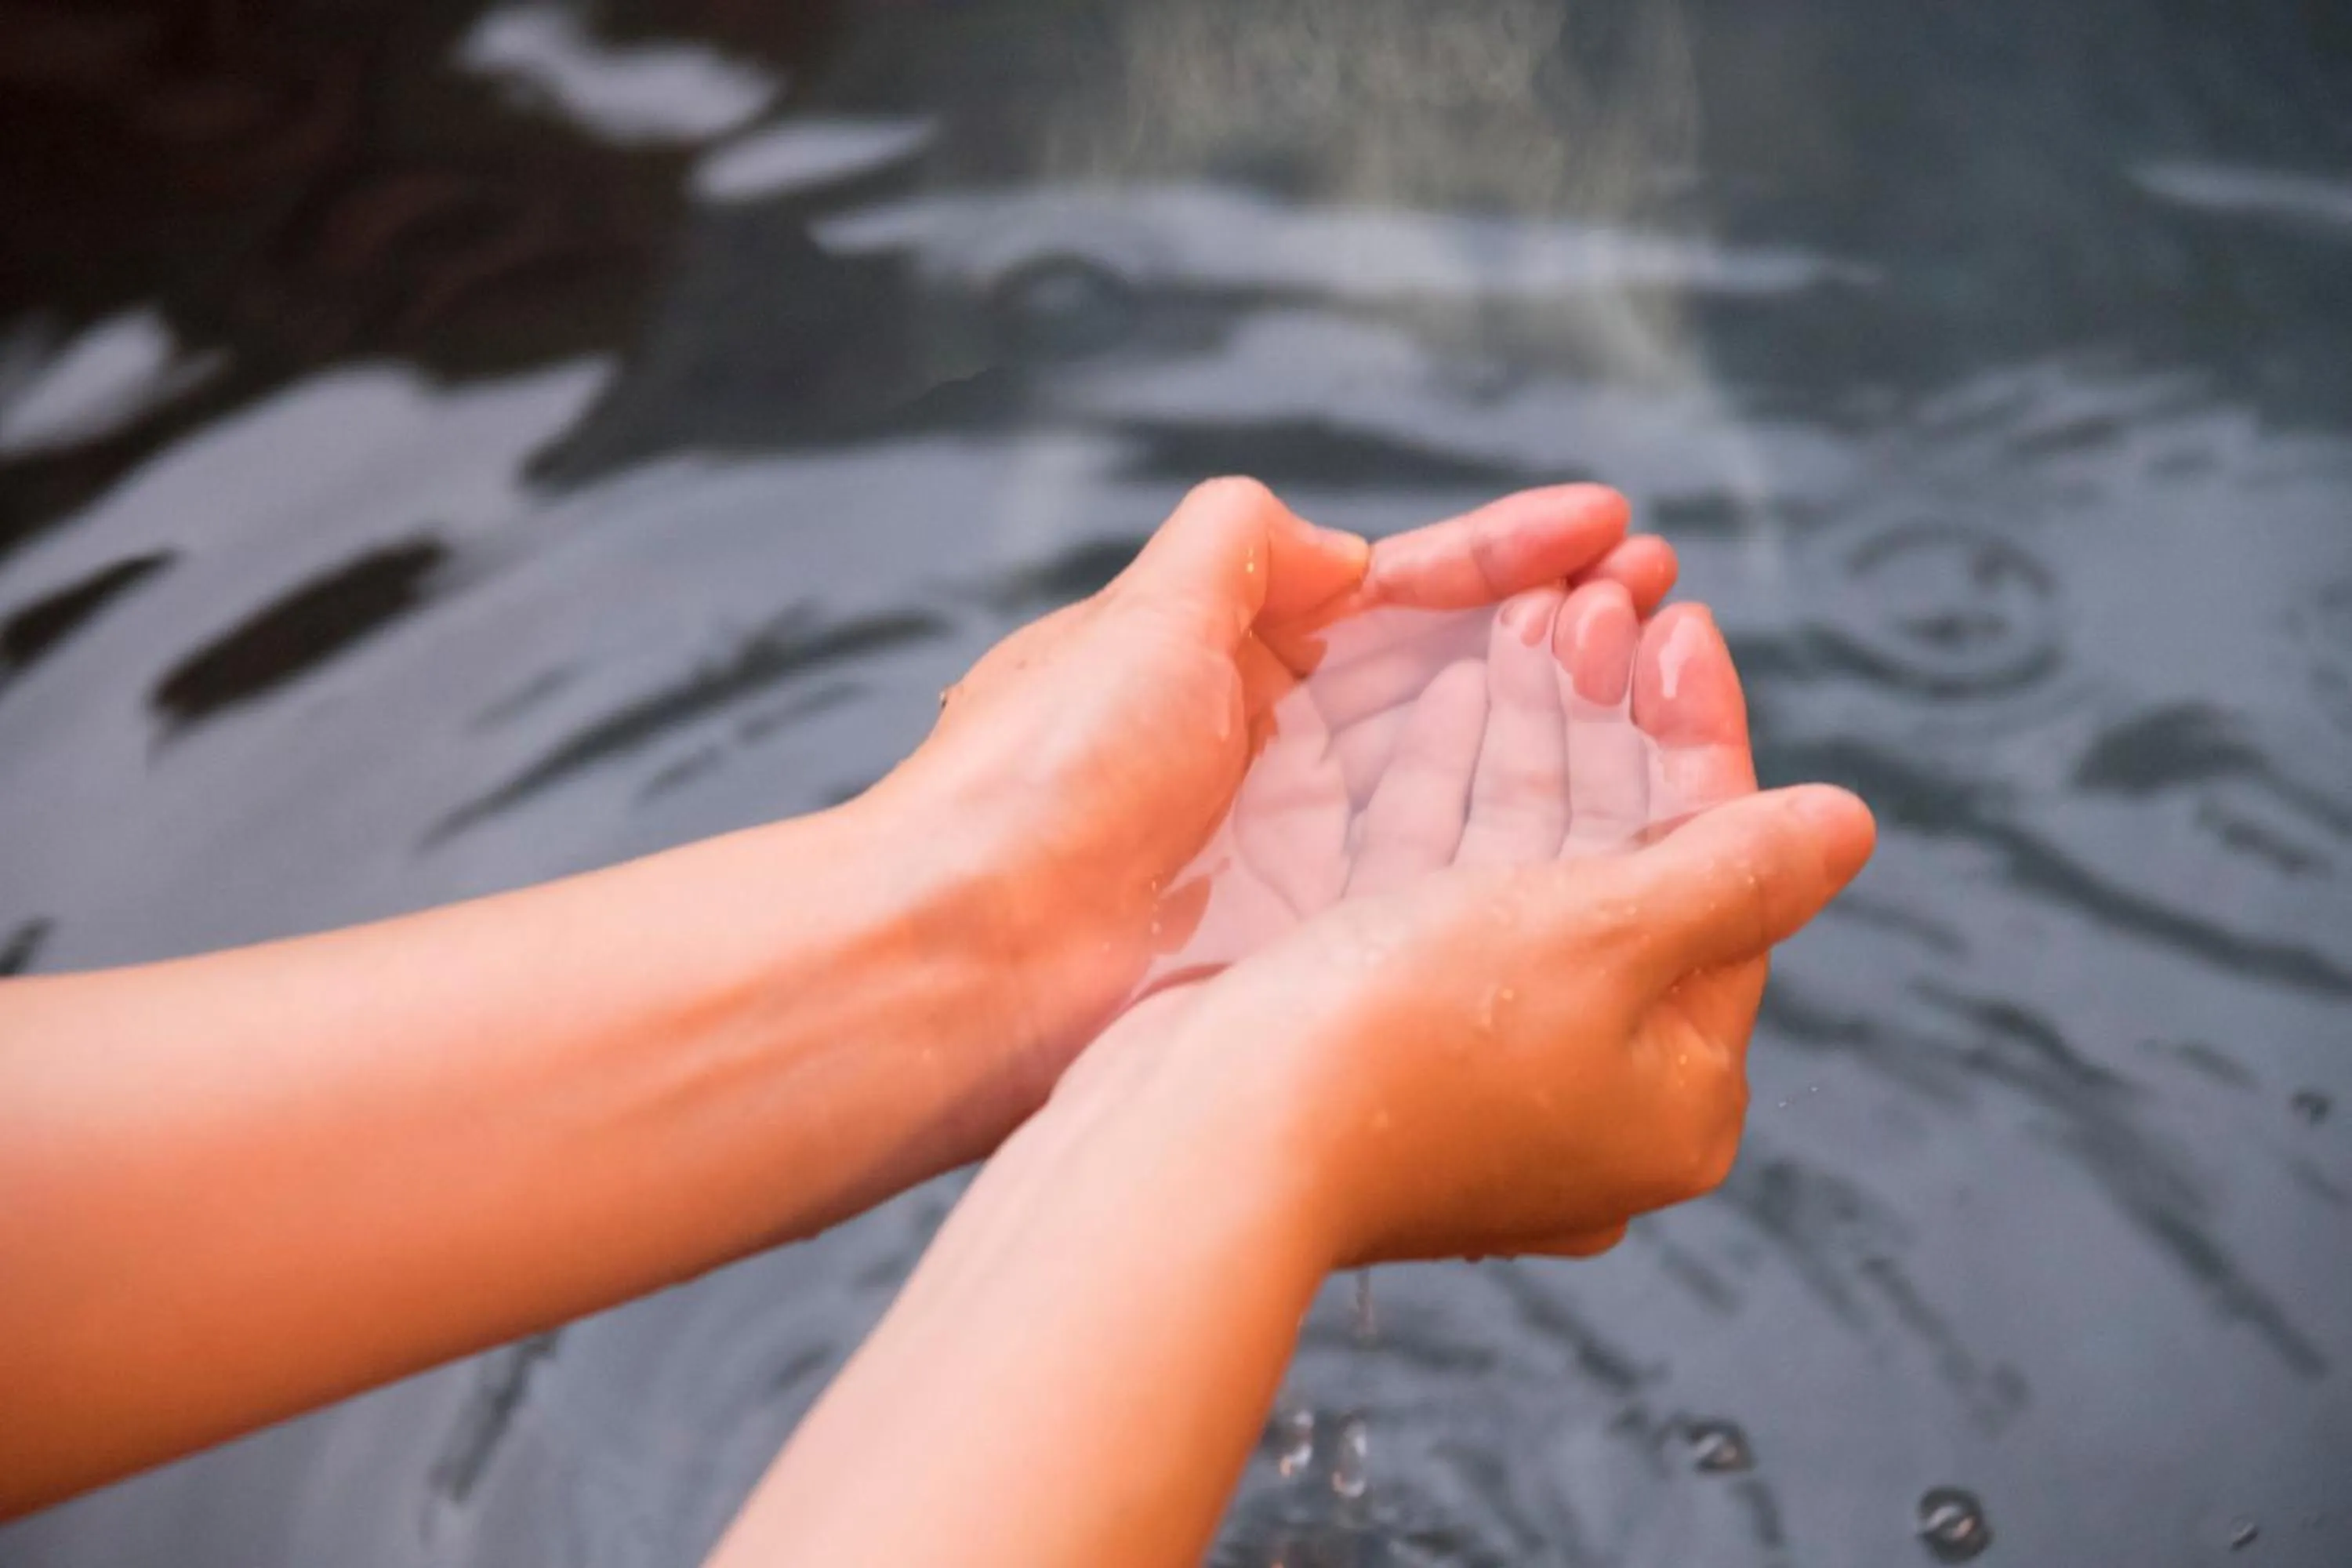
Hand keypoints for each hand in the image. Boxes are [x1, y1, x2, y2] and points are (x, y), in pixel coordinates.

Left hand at [868, 478, 1675, 1096]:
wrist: (965, 963)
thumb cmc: (1043, 775)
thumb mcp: (1145, 613)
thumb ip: (1243, 545)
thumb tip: (1337, 543)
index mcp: (1227, 658)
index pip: (1395, 592)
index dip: (1504, 556)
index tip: (1610, 530)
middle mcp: (1273, 753)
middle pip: (1447, 678)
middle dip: (1557, 632)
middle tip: (1664, 599)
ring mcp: (1299, 853)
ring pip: (1462, 773)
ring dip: (1560, 720)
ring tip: (1663, 671)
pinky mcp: (1315, 943)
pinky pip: (1442, 875)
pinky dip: (1524, 835)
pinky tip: (1609, 802)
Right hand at [1054, 604, 1875, 1265]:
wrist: (1202, 1141)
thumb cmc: (1413, 1043)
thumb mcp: (1607, 939)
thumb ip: (1737, 873)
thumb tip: (1852, 826)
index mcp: (1675, 1096)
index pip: (1722, 876)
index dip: (1701, 734)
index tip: (1683, 619)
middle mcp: (1588, 1092)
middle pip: (1625, 867)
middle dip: (1611, 720)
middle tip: (1603, 598)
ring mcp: (1480, 1070)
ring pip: (1527, 868)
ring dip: (1533, 737)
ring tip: (1535, 613)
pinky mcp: (1383, 1040)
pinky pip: (1442, 895)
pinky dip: (1450, 797)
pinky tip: (1452, 691)